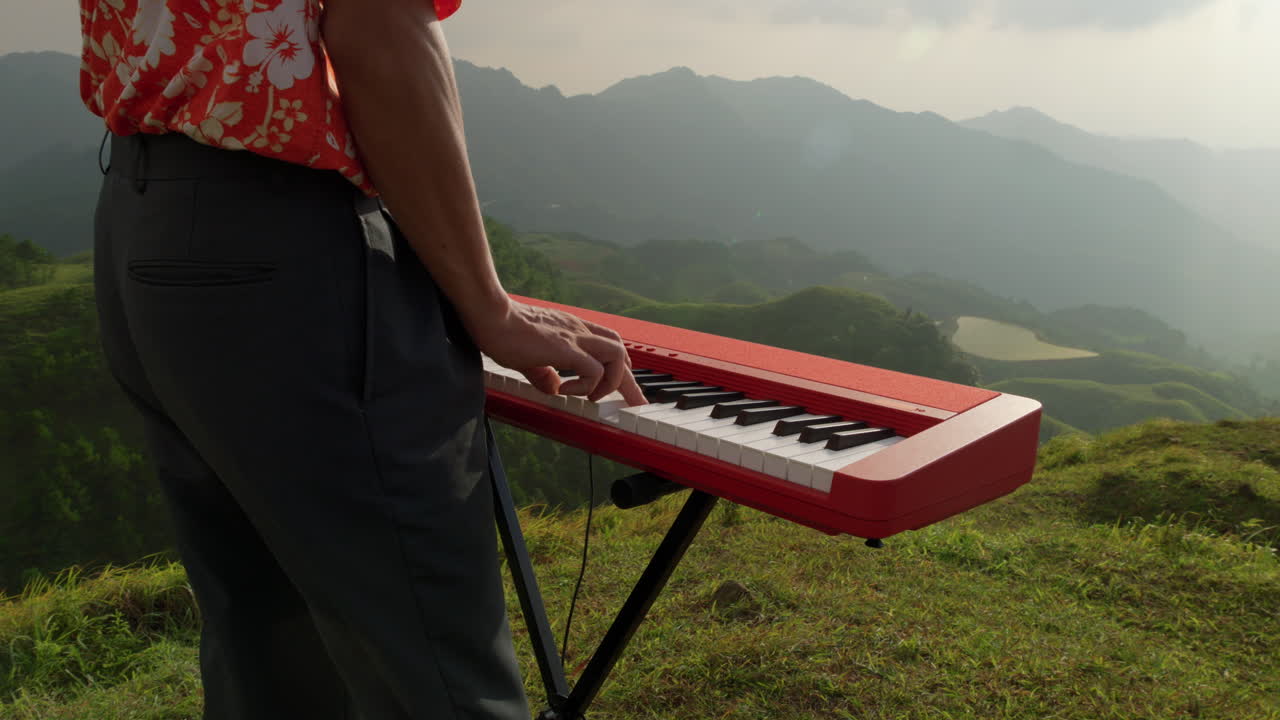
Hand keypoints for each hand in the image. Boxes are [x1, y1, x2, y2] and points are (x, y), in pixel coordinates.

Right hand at [465, 299, 646, 405]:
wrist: (491, 316)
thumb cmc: (503, 331)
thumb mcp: (529, 357)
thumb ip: (543, 373)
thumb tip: (553, 388)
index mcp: (573, 330)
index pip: (608, 345)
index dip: (619, 366)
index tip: (624, 386)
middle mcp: (579, 331)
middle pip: (620, 352)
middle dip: (630, 381)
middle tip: (636, 403)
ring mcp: (574, 338)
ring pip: (617, 356)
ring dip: (610, 382)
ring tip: (592, 397)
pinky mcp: (565, 349)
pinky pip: (593, 370)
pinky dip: (587, 386)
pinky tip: (567, 391)